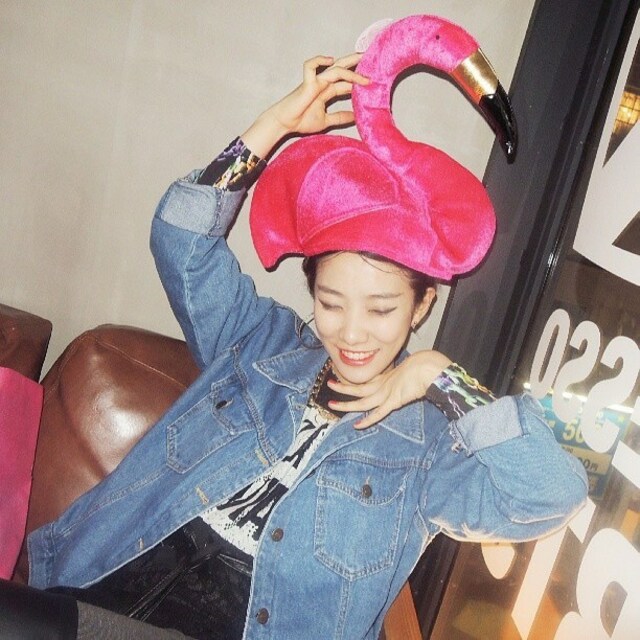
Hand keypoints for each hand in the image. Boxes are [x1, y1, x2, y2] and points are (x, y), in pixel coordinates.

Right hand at [241, 54, 368, 157]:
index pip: (346, 84)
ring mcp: (315, 82)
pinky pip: (311, 66)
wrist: (286, 124)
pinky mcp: (307, 83)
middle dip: (357, 64)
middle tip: (372, 59)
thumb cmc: (301, 121)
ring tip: (365, 78)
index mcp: (327, 92)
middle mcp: (323, 84)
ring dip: (351, 72)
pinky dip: (320, 60)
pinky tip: (331, 60)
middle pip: (343, 69)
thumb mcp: (326, 121)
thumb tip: (355, 118)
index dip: (358, 84)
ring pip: (335, 70)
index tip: (373, 85)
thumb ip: (340, 117)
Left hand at [327, 350, 452, 429]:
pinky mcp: (394, 400)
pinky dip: (367, 420)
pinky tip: (356, 425)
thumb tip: (414, 370)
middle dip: (343, 387)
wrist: (431, 367)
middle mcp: (385, 385)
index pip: (369, 382)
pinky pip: (378, 413)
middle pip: (359, 388)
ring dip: (346, 404)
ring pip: (362, 401)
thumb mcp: (415, 366)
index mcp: (389, 376)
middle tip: (330, 383)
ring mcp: (387, 393)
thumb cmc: (427, 364)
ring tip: (332, 405)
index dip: (357, 382)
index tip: (346, 380)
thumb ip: (408, 372)